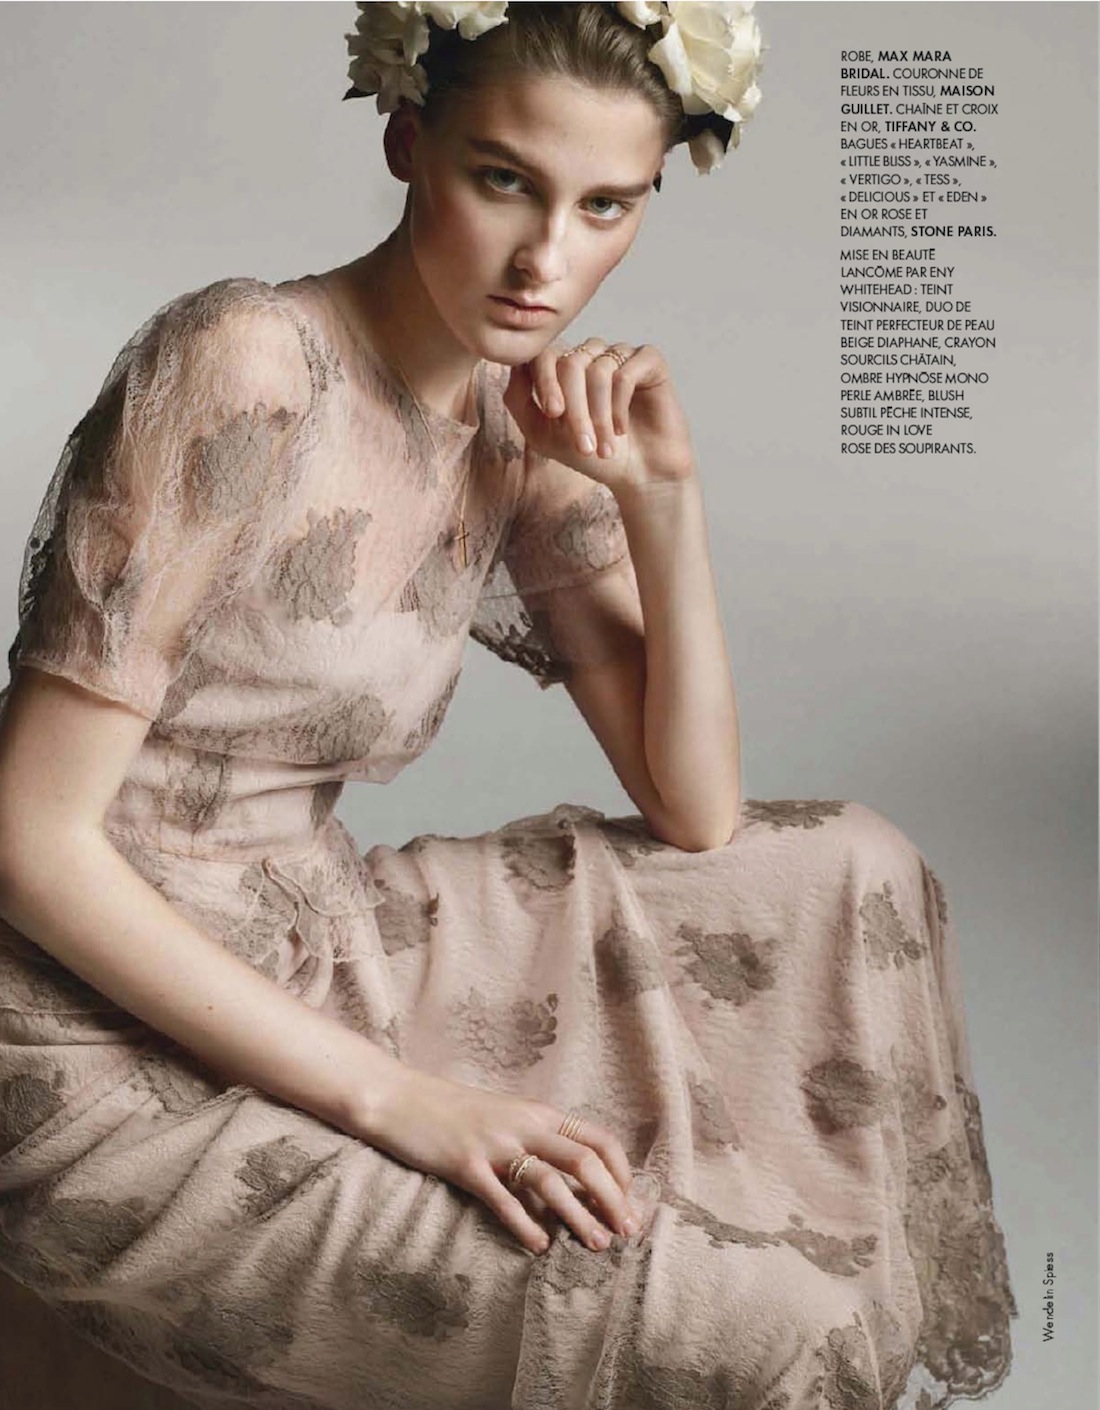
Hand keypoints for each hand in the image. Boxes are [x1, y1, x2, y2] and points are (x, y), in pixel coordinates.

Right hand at [359, 1066, 639, 1255]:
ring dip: (578, 1216)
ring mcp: (494, 1143)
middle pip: (584, 1161)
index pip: (598, 1139)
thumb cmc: (455, 1112)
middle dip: (611, 1199)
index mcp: (538, 1112)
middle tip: (626, 1233)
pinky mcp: (465, 1164)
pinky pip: (503, 1198)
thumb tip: (573, 1178)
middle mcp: (523, 1125)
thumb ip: (537, 1139)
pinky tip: (539, 1246)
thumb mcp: (506, 1116)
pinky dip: (526, 1224)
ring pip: (550, 1181)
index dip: (621, 1173)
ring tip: (595, 1245)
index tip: (630, 1205)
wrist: (401, 1098)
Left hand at [503, 338, 695, 493]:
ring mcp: (620, 354)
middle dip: (575, 409)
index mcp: (564, 366)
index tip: (553, 414)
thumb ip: (520, 400)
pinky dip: (620, 406)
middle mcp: (592, 354)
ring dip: (599, 415)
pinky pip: (626, 373)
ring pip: (598, 371)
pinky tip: (622, 429)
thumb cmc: (592, 455)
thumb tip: (514, 366)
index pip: (544, 355)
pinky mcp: (649, 361)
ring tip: (603, 448)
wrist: (639, 475)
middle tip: (584, 446)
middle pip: (571, 363)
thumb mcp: (543, 434)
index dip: (545, 381)